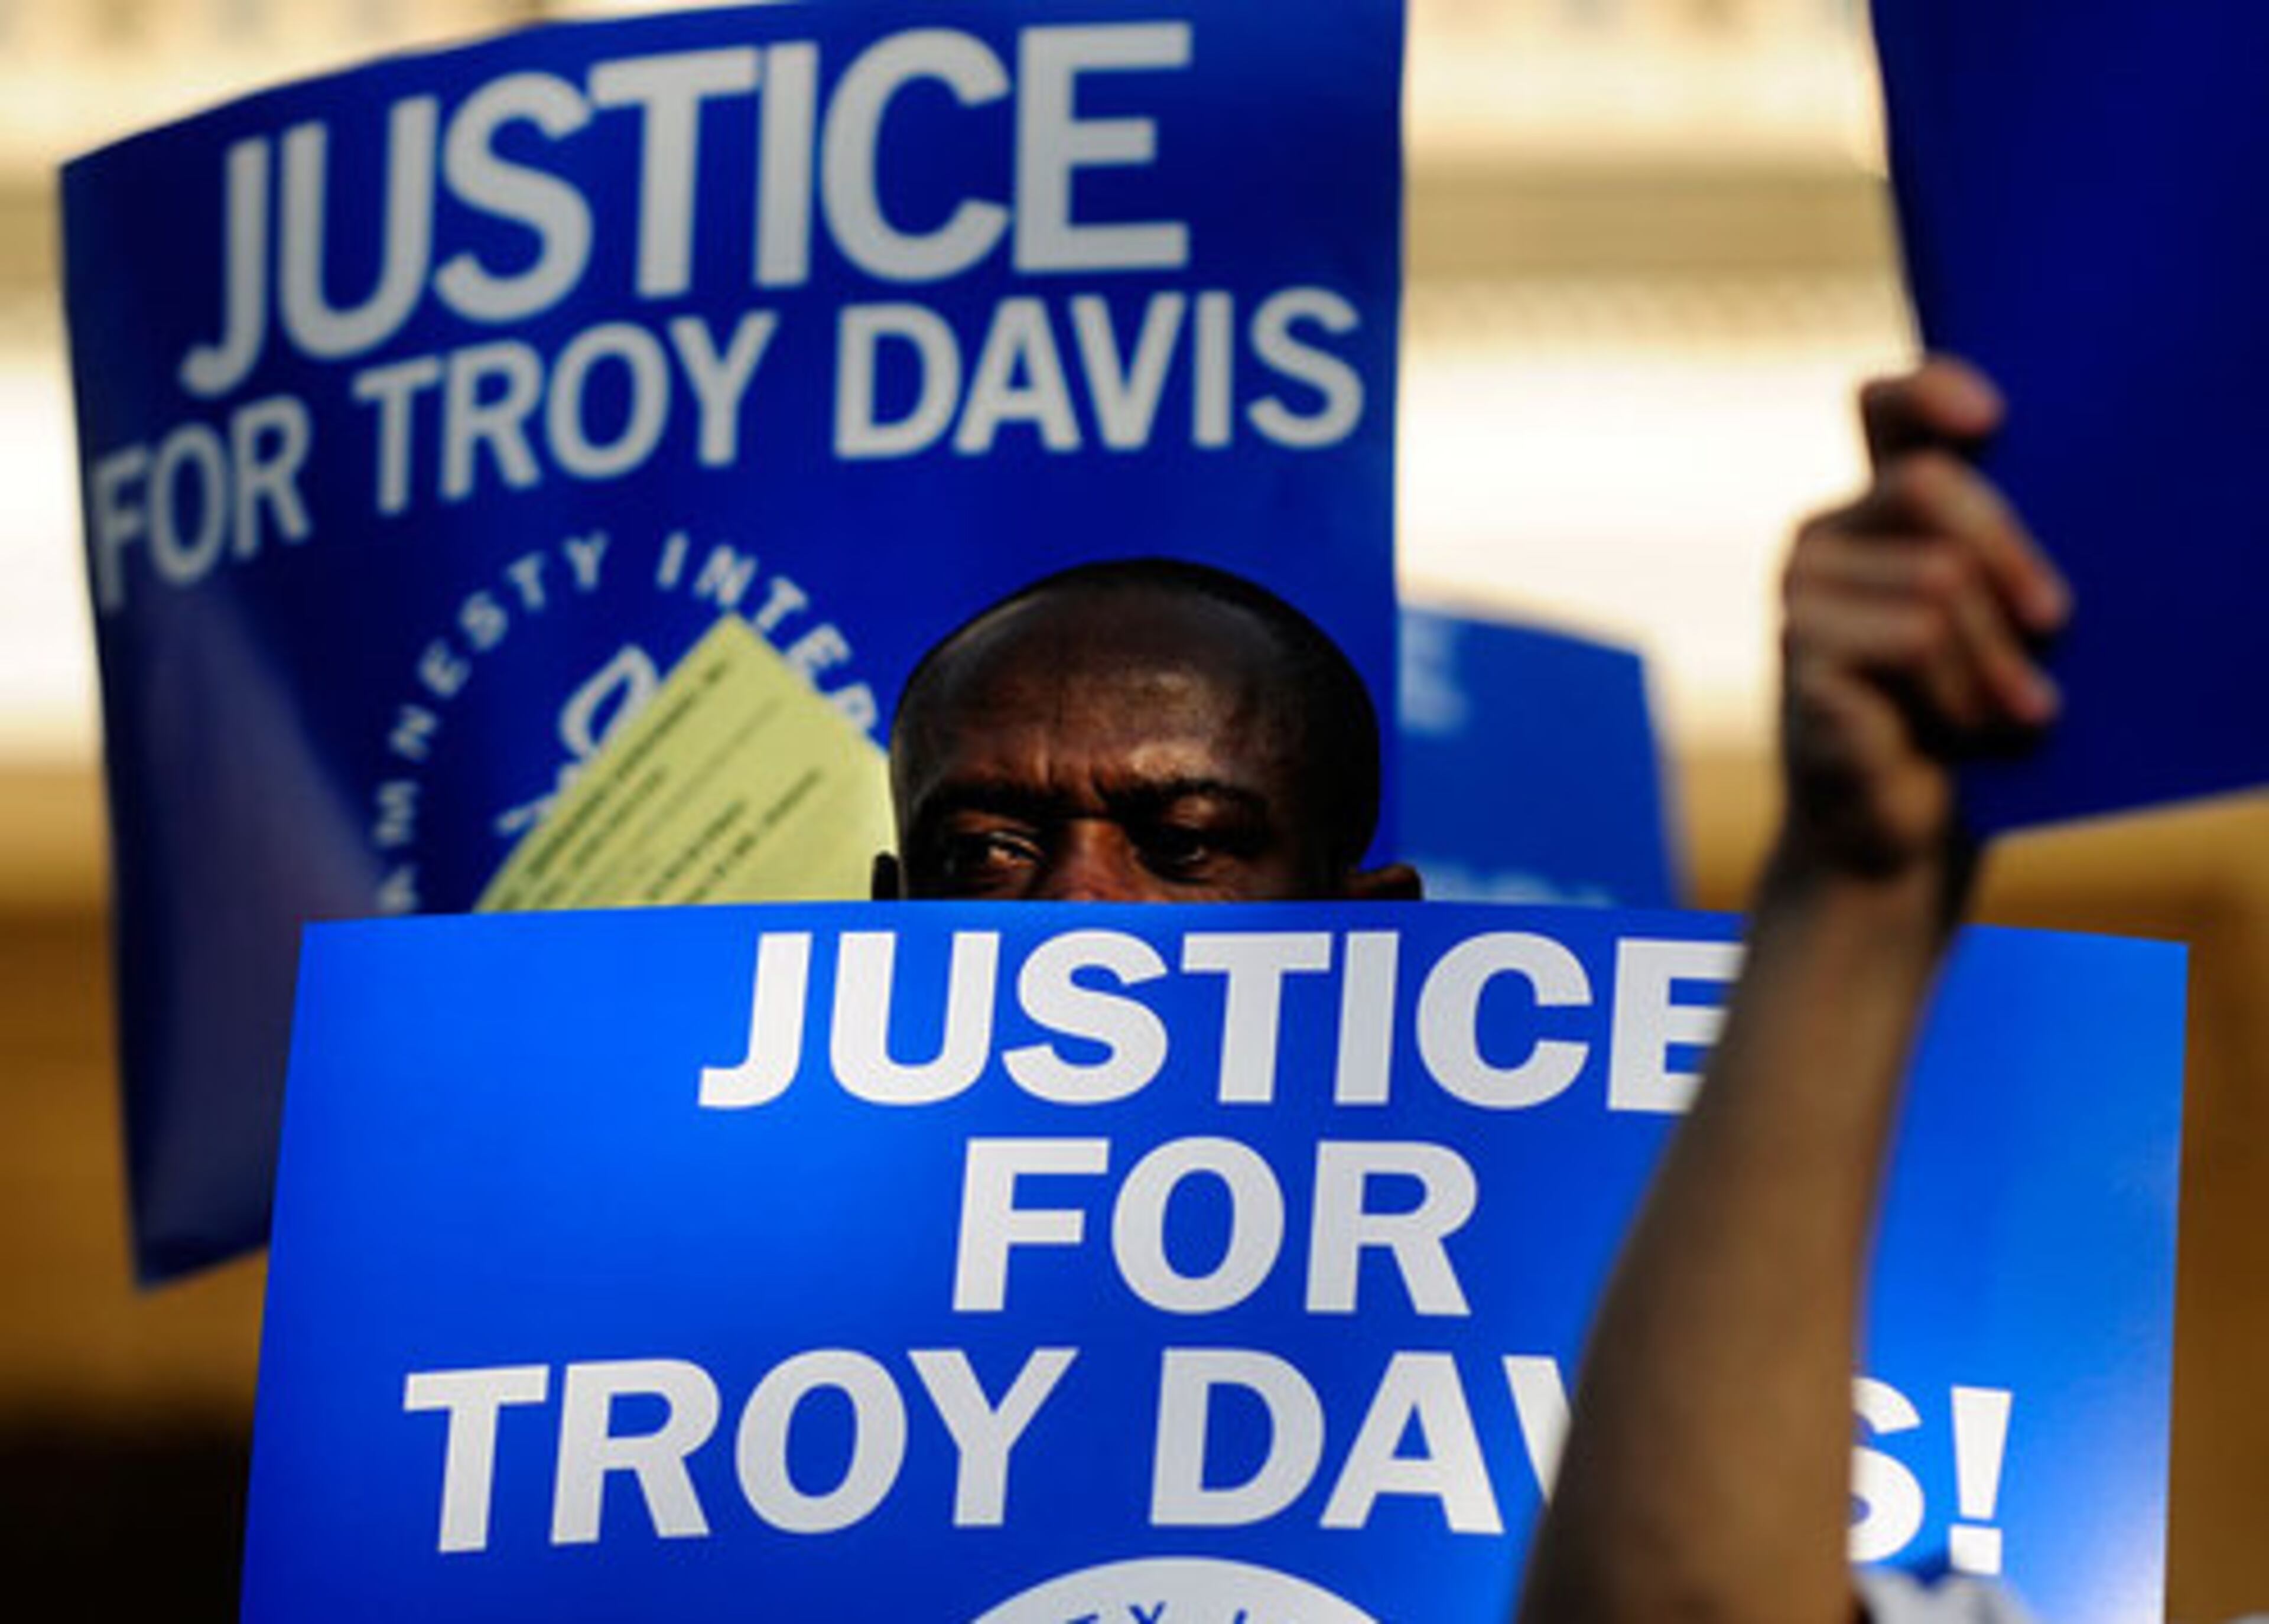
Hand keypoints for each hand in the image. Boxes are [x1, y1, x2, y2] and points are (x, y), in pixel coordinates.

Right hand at [1778, 357, 2070, 885]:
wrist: (1891, 825)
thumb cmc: (1951, 713)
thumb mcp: (1981, 619)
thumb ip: (1985, 553)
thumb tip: (2036, 534)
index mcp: (1868, 510)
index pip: (1885, 406)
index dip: (1933, 390)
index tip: (1992, 423)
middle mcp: (1820, 537)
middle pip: (1928, 484)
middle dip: (2011, 555)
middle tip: (2056, 623)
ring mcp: (1798, 595)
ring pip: (1937, 578)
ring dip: (1997, 657)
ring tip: (2019, 713)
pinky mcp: (1801, 655)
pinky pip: (1914, 640)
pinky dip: (1963, 692)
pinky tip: (1968, 733)